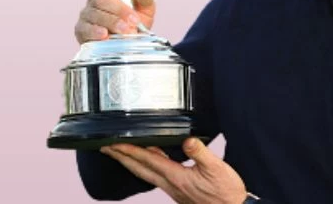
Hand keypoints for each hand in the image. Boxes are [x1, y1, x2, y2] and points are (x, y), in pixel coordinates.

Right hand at [74, 0, 156, 43]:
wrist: (132, 43)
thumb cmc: (136, 22)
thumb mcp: (145, 8)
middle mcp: (94, 0)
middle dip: (118, 8)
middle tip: (133, 18)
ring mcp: (87, 15)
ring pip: (94, 14)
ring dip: (112, 22)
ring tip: (127, 30)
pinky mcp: (82, 31)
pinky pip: (85, 29)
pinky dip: (95, 31)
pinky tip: (105, 35)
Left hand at [101, 138, 247, 203]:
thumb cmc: (226, 192)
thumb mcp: (216, 168)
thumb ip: (200, 153)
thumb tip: (187, 140)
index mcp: (176, 177)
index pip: (148, 160)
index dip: (130, 150)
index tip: (115, 143)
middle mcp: (170, 184)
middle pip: (139, 169)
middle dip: (121, 157)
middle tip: (106, 147)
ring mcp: (173, 189)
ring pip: (145, 174)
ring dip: (131, 163)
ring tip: (120, 153)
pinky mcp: (178, 190)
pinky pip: (156, 176)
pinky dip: (146, 167)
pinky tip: (149, 162)